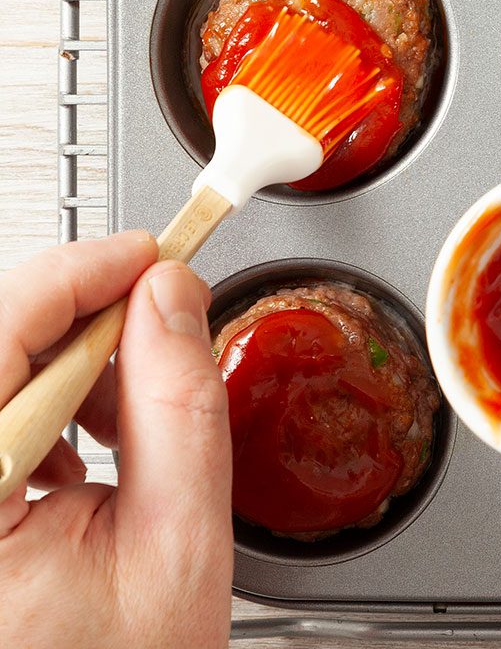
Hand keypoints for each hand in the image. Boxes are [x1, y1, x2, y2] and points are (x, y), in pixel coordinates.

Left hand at [0, 233, 231, 648]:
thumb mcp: (179, 539)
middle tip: (155, 334)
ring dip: (53, 367)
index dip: (80, 272)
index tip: (150, 254)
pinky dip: (28, 409)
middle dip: (76, 321)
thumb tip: (170, 295)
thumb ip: (178, 405)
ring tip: (116, 427)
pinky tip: (74, 458)